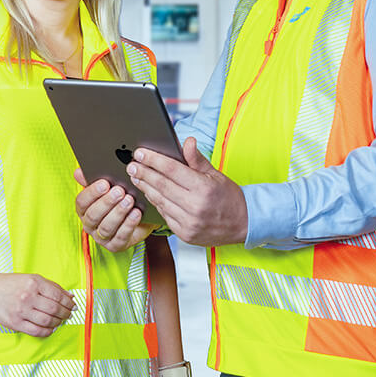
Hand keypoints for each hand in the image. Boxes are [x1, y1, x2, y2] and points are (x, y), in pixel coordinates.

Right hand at [0, 272, 74, 336]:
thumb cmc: (10, 284)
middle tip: (69, 315)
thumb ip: (51, 286)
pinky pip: (37, 331)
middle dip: (65, 313)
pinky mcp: (16, 323)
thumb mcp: (31, 278)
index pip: (58, 295)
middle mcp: (28, 296)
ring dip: (58, 322)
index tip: (73, 306)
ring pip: (48, 321)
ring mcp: (21, 310)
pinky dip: (47, 331)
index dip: (68, 303)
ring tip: (60, 321)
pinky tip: (50, 328)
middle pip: (54, 309)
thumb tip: (70, 297)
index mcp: (33, 282)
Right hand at [74, 170, 154, 251]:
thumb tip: (78, 172)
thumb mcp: (109, 188)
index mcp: (84, 209)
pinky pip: (120, 237)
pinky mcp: (115, 246)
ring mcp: (101, 238)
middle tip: (120, 191)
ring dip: (118, 213)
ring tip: (130, 201)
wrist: (142, 217)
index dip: (92, 193)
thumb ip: (93, 179)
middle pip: (93, 215)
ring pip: (106, 227)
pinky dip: (129, 224)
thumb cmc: (121, 199)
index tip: (105, 183)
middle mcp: (90, 225)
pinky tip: (136, 213)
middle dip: (107, 202)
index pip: (82, 202)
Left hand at [127, 137, 247, 246]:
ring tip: (136, 177)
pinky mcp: (185, 234)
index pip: (171, 170)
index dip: (153, 160)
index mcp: (204, 188)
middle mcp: (195, 206)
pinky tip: (149, 193)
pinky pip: (164, 215)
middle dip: (143, 173)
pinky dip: (155, 203)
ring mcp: (189, 222)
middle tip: (131, 165)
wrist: (244, 224)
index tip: (140, 153)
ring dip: (145, 188)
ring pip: (159, 201)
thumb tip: (186, 142)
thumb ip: (197, 160)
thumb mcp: (216, 175)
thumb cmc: (230, 197)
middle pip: (161, 185)